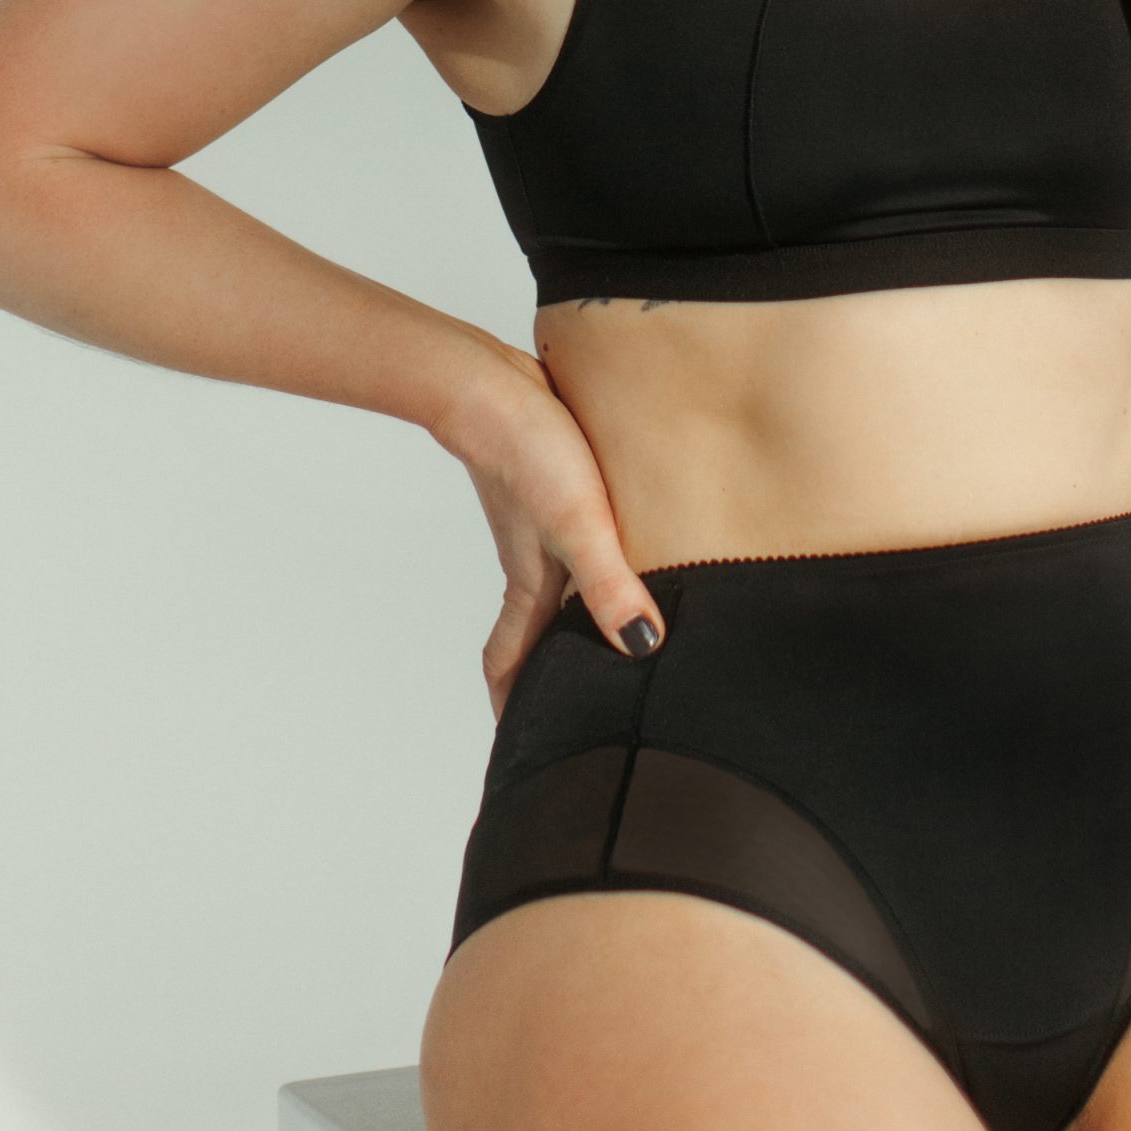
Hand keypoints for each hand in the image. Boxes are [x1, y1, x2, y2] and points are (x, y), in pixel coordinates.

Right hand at [445, 336, 666, 718]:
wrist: (488, 382)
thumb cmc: (527, 452)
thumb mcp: (578, 525)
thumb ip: (608, 586)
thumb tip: (642, 649)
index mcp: (531, 586)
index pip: (511, 664)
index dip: (514, 709)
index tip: (525, 748)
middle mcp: (532, 564)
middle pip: (534, 633)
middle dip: (548, 674)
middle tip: (577, 704)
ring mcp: (539, 526)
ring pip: (553, 588)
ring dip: (571, 618)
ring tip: (610, 635)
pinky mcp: (553, 488)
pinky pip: (570, 542)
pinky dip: (588, 564)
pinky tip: (624, 549)